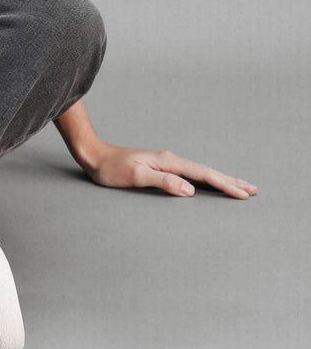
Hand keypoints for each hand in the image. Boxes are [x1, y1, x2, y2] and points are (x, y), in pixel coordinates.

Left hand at [83, 143, 256, 198]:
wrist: (95, 155)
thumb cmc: (112, 169)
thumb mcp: (136, 177)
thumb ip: (163, 182)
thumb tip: (190, 190)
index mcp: (168, 161)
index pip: (203, 174)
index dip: (224, 184)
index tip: (243, 193)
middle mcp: (170, 159)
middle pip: (207, 171)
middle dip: (230, 180)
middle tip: (252, 189)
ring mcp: (166, 162)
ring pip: (200, 172)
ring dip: (221, 179)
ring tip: (239, 185)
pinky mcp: (161, 166)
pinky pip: (190, 173)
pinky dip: (205, 178)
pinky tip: (208, 182)